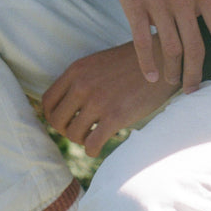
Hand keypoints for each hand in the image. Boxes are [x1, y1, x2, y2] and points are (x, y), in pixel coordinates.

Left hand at [42, 40, 177, 157]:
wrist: (162, 60)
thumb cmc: (132, 64)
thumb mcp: (100, 63)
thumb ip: (81, 79)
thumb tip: (66, 106)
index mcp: (77, 69)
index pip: (48, 101)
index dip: (54, 116)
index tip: (67, 121)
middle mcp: (83, 84)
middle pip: (57, 121)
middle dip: (67, 130)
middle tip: (82, 130)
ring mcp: (98, 100)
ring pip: (73, 135)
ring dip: (82, 140)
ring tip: (95, 134)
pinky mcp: (115, 116)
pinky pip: (91, 145)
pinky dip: (93, 150)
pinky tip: (101, 144)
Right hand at [98, 0, 210, 93]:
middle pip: (195, 46)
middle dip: (196, 73)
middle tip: (194, 89)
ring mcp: (158, 3)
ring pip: (171, 48)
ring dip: (173, 71)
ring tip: (172, 81)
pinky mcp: (135, 5)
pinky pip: (142, 41)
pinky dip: (147, 63)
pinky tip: (151, 75)